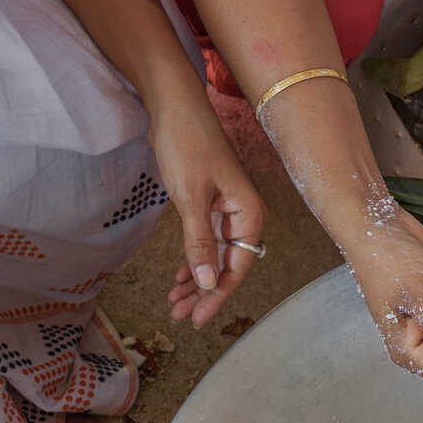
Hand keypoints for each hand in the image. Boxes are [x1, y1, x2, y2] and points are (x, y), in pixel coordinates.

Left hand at [151, 101, 267, 327]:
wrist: (174, 105)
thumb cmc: (186, 145)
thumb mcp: (191, 198)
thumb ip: (200, 243)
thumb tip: (208, 284)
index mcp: (249, 213)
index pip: (237, 267)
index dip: (217, 295)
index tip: (196, 317)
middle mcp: (244, 214)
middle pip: (228, 265)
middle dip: (204, 292)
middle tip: (179, 315)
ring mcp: (228, 209)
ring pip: (216, 256)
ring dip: (197, 280)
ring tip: (174, 302)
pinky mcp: (212, 202)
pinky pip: (207, 241)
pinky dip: (194, 259)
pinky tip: (180, 276)